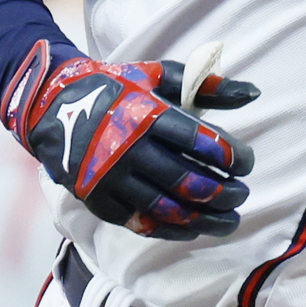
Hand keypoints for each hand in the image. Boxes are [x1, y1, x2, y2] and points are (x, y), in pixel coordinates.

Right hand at [1, 42, 257, 238]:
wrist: (51, 107)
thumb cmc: (116, 88)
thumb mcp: (158, 75)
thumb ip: (207, 85)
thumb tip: (254, 93)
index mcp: (146, 115)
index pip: (201, 143)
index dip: (233, 157)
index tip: (246, 163)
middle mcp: (129, 150)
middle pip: (189, 182)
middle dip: (225, 193)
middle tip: (242, 194)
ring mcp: (112, 179)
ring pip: (169, 210)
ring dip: (207, 220)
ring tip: (230, 220)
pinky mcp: (99, 201)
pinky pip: (143, 224)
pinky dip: (174, 230)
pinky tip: (196, 228)